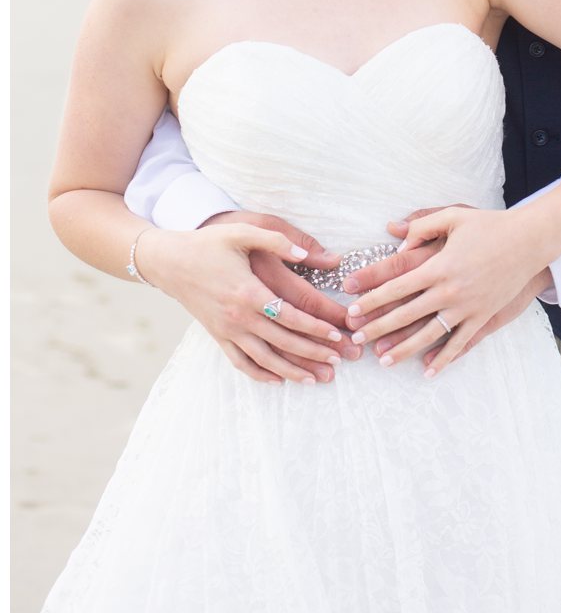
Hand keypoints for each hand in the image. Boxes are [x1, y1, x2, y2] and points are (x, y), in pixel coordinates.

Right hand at [135, 213, 351, 384]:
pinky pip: (240, 361)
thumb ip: (277, 240)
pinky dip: (260, 374)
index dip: (316, 327)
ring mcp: (226, 329)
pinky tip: (279, 380)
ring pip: (264, 359)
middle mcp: (238, 316)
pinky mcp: (217, 335)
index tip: (338, 334)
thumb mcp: (242, 232)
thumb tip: (307, 253)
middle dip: (313, 353)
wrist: (168, 261)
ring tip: (317, 379)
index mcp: (249, 291)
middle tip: (339, 360)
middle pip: (282, 342)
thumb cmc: (208, 243)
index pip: (290, 315)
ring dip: (291, 371)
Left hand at [344, 205, 547, 375]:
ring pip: (429, 334)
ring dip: (404, 348)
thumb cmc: (492, 226)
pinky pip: (461, 342)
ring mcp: (468, 307)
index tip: (351, 308)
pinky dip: (445, 358)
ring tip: (382, 359)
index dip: (371, 298)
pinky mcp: (484, 316)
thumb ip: (422, 225)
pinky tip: (429, 370)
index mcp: (439, 266)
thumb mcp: (455, 216)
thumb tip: (394, 236)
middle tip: (354, 338)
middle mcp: (450, 291)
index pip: (396, 287)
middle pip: (406, 314)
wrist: (532, 241)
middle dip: (377, 327)